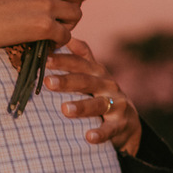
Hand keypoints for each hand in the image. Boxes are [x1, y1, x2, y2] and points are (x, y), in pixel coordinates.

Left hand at [43, 37, 141, 154]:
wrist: (128, 123)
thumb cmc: (102, 95)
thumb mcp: (94, 75)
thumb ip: (83, 57)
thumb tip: (67, 35)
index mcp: (97, 73)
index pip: (79, 63)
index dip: (63, 60)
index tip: (44, 59)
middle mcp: (108, 85)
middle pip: (86, 81)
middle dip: (67, 81)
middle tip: (48, 82)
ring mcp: (117, 104)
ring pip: (98, 104)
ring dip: (82, 107)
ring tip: (65, 109)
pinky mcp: (122, 124)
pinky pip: (111, 129)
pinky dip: (101, 133)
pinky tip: (89, 137)